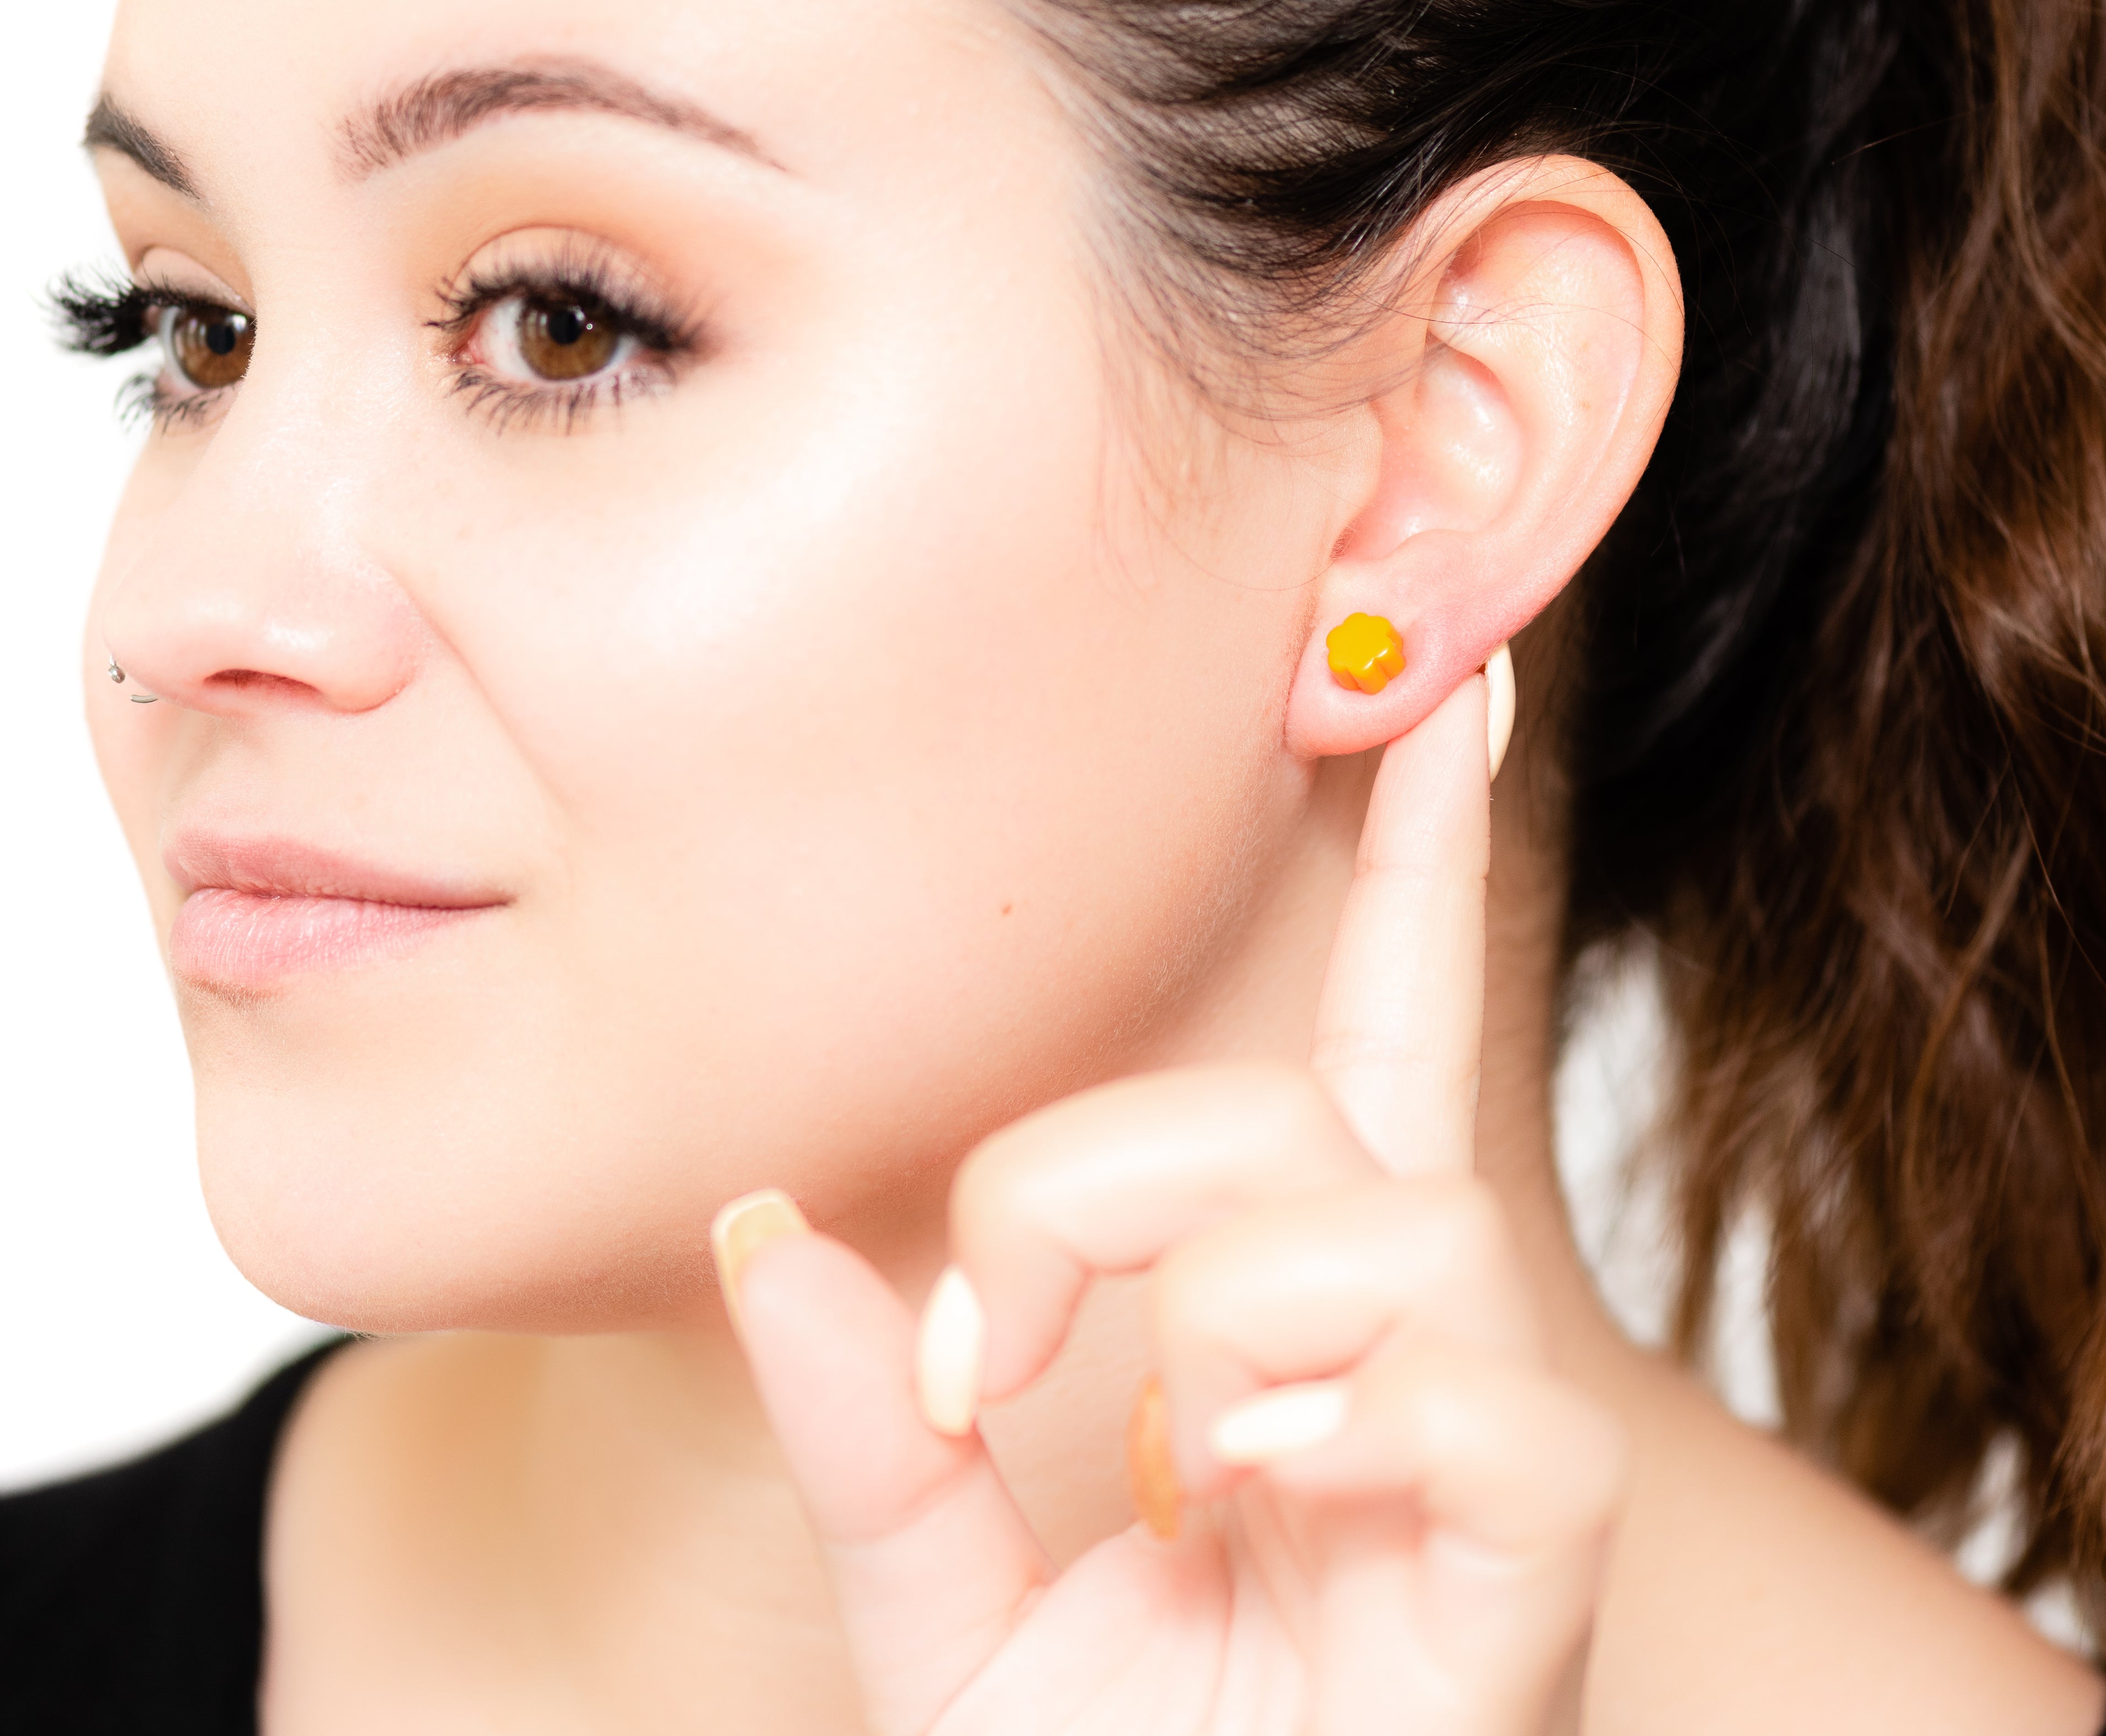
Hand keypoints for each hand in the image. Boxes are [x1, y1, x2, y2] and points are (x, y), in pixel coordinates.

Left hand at [712, 671, 1626, 1735]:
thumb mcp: (936, 1615)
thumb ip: (866, 1434)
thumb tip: (768, 1237)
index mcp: (1281, 1332)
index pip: (1370, 1043)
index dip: (1417, 859)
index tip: (1457, 680)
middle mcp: (1396, 1359)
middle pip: (1313, 1113)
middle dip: (1115, 1175)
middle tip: (999, 1341)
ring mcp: (1472, 1461)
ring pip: (1391, 1218)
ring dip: (1212, 1294)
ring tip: (1140, 1436)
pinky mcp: (1527, 1577)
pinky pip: (1486, 1399)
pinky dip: (1344, 1401)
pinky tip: (1254, 1466)